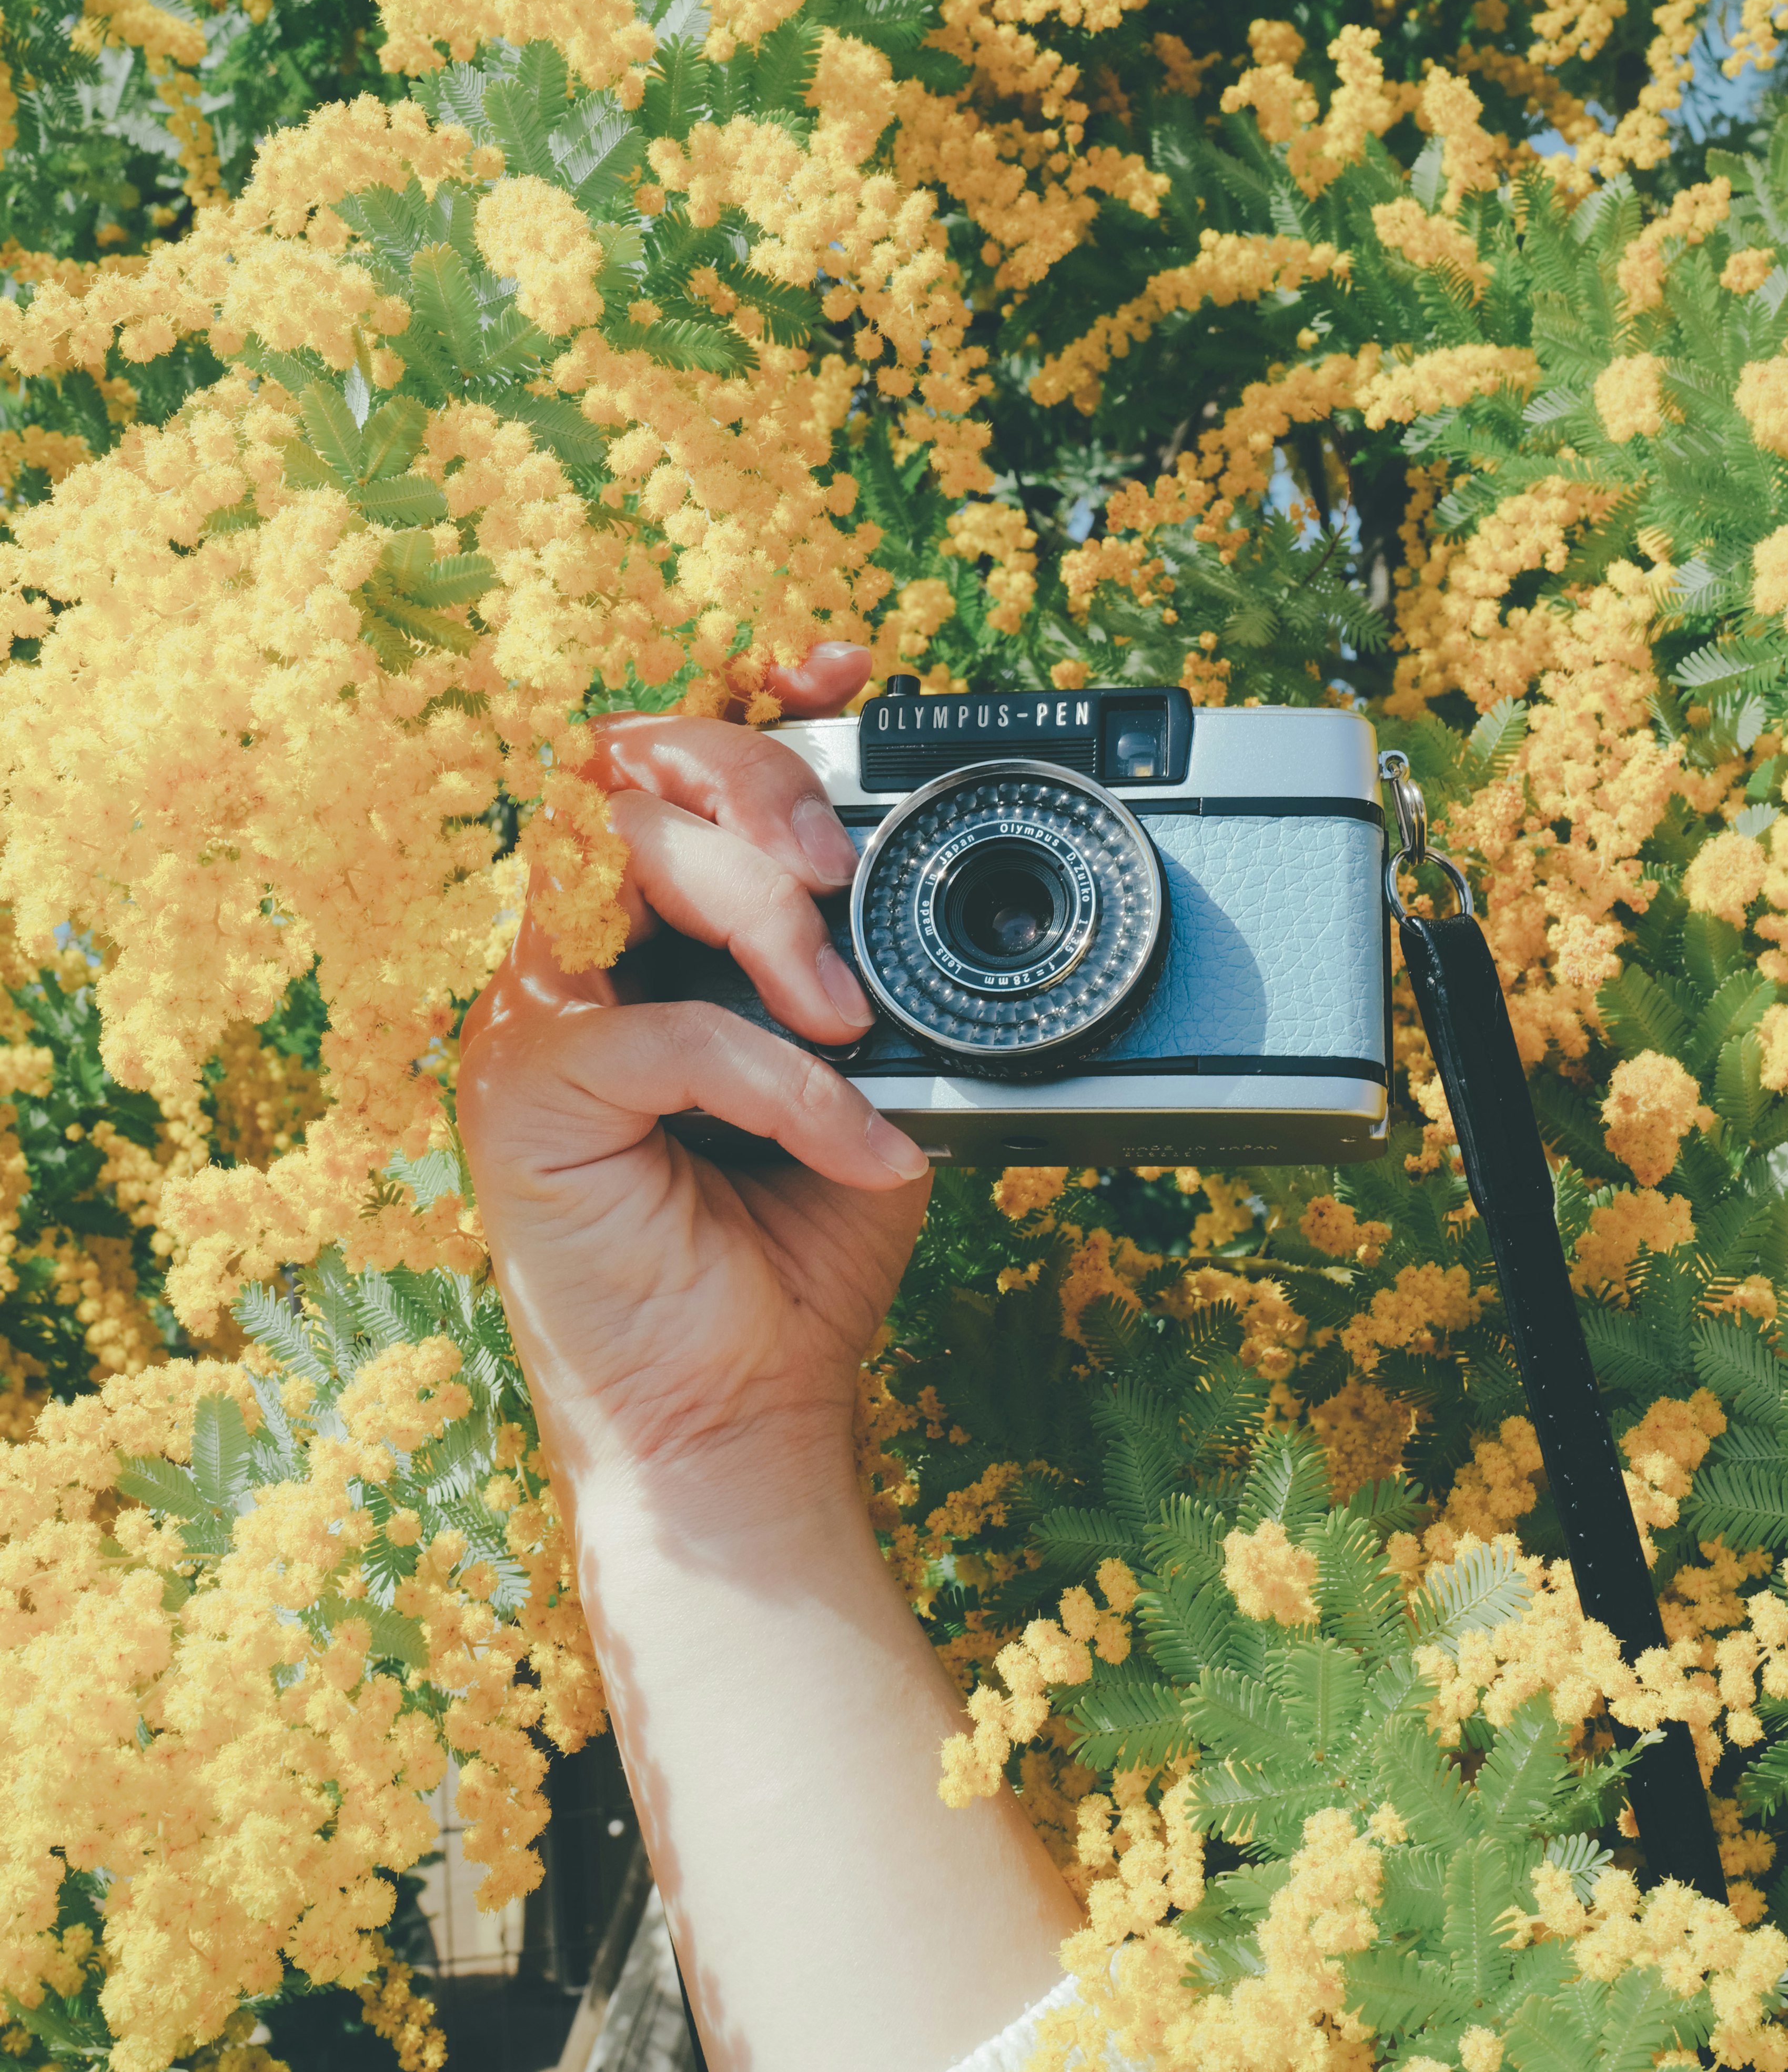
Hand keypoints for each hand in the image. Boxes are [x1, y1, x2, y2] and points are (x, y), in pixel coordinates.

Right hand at [458, 649, 1074, 2071]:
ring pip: (605, 856)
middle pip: (626, 765)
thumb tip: (979, 876)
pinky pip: (653, 1033)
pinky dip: (777, 1080)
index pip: (676, 752)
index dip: (754, 685)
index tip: (848, 666)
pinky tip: (860, 1140)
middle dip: (752, 780)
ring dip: (751, 907)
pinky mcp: (525, 1096)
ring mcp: (535, 1012)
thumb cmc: (799, 1240)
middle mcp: (577, 943)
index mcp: (655, 920)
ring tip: (851, 1007)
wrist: (745, 1406)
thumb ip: (891, 970)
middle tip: (850, 870)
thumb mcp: (879, 1073)